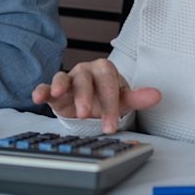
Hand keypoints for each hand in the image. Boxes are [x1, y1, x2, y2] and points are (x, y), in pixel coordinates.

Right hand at [32, 59, 160, 133]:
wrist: (92, 101)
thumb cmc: (107, 98)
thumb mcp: (123, 100)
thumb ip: (138, 98)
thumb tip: (157, 95)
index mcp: (105, 70)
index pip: (108, 87)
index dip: (109, 107)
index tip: (110, 125)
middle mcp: (86, 70)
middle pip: (86, 81)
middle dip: (86, 98)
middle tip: (86, 114)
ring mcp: (69, 78)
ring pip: (65, 79)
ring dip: (61, 86)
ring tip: (59, 94)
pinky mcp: (54, 88)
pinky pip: (47, 86)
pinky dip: (41, 90)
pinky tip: (37, 97)